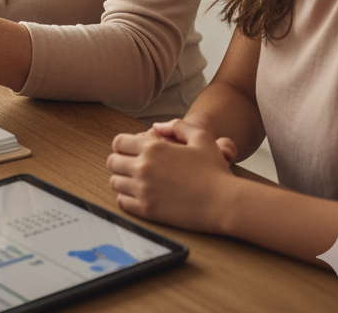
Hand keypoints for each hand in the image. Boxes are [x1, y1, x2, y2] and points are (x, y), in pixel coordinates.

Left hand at [106, 119, 237, 233]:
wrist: (225, 203)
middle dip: (119, 162)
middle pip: (112, 162)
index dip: (123, 145)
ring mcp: (143, 190)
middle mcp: (143, 167)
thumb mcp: (200, 137)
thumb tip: (156, 127)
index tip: (130, 151)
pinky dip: (126, 198)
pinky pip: (122, 203)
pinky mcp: (147, 210)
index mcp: (152, 148)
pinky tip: (138, 196)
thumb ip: (176, 126)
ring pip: (115, 183)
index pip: (118, 143)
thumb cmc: (215, 170)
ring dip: (122, 180)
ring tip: (134, 182)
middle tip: (130, 166)